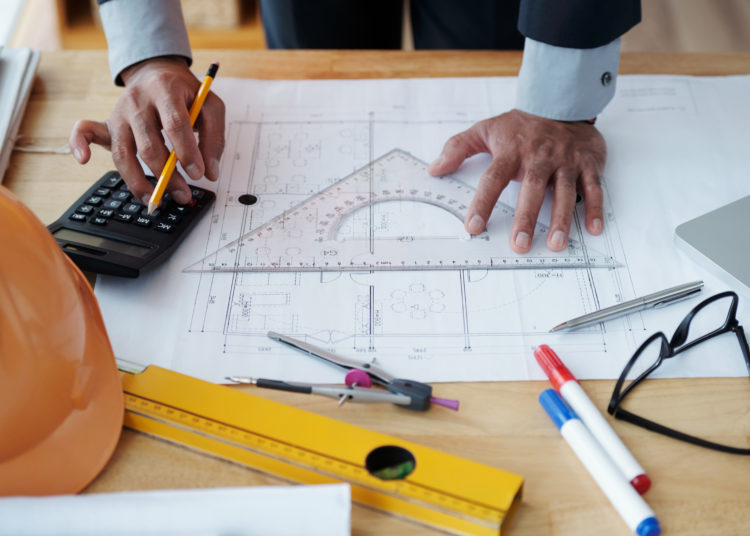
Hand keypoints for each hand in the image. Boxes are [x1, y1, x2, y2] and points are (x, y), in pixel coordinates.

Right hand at [69, 57, 225, 204]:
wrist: (158, 72)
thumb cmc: (186, 94)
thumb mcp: (210, 106)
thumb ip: (214, 138)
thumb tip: (210, 172)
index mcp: (165, 90)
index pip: (175, 124)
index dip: (187, 152)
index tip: (198, 174)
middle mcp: (138, 100)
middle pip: (148, 144)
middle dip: (166, 175)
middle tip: (183, 194)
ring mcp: (119, 112)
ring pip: (123, 151)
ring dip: (137, 181)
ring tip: (153, 200)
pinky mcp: (108, 122)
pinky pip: (85, 131)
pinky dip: (78, 144)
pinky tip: (83, 160)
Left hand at [427, 109, 605, 252]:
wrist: (562, 100)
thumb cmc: (522, 125)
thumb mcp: (486, 129)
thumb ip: (458, 148)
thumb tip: (434, 168)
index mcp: (512, 151)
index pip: (493, 179)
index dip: (483, 203)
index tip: (473, 226)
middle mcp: (540, 157)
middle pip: (532, 189)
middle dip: (527, 217)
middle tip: (520, 244)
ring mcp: (566, 161)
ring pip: (565, 191)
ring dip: (561, 218)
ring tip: (555, 243)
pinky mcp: (588, 164)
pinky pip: (593, 188)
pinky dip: (594, 208)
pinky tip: (593, 229)